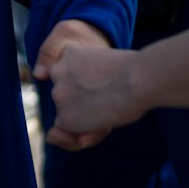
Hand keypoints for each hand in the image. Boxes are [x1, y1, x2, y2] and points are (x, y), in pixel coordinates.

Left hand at [32, 20, 141, 149]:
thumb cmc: (132, 74)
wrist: (138, 79)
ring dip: (88, 117)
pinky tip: (104, 117)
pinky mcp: (64, 117)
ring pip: (71, 116)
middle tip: (111, 93)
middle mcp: (57, 72)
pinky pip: (73, 133)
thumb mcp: (103, 71)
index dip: (92, 84)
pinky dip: (88, 131)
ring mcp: (59, 95)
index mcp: (68, 52)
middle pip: (70, 98)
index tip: (108, 77)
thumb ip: (80, 93)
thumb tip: (50, 135)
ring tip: (109, 104)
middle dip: (88, 103)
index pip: (72, 78)